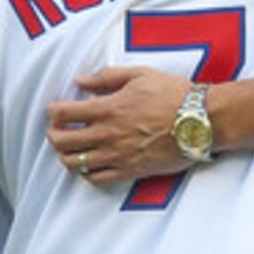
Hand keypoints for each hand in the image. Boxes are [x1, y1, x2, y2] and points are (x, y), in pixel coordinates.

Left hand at [47, 67, 197, 184]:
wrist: (201, 120)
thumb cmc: (173, 94)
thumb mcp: (139, 74)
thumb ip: (106, 77)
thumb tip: (81, 80)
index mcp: (108, 108)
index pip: (63, 113)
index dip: (52, 111)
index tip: (54, 109)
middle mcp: (108, 134)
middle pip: (62, 141)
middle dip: (53, 135)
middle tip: (55, 130)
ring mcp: (118, 155)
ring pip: (75, 163)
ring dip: (65, 155)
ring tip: (68, 149)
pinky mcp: (130, 171)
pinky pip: (97, 178)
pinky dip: (86, 173)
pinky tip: (89, 164)